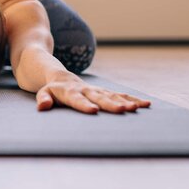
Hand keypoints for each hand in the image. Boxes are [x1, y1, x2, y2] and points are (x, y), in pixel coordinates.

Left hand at [36, 76, 150, 113]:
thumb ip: (44, 99)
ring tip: (139, 108)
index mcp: (71, 93)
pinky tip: (146, 104)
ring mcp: (98, 91)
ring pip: (113, 96)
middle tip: (124, 110)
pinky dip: (133, 99)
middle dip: (112, 104)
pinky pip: (121, 95)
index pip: (77, 100)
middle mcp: (87, 91)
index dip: (84, 105)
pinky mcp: (106, 92)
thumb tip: (42, 106)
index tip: (93, 110)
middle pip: (100, 98)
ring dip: (126, 102)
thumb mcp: (43, 93)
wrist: (62, 78)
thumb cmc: (52, 90)